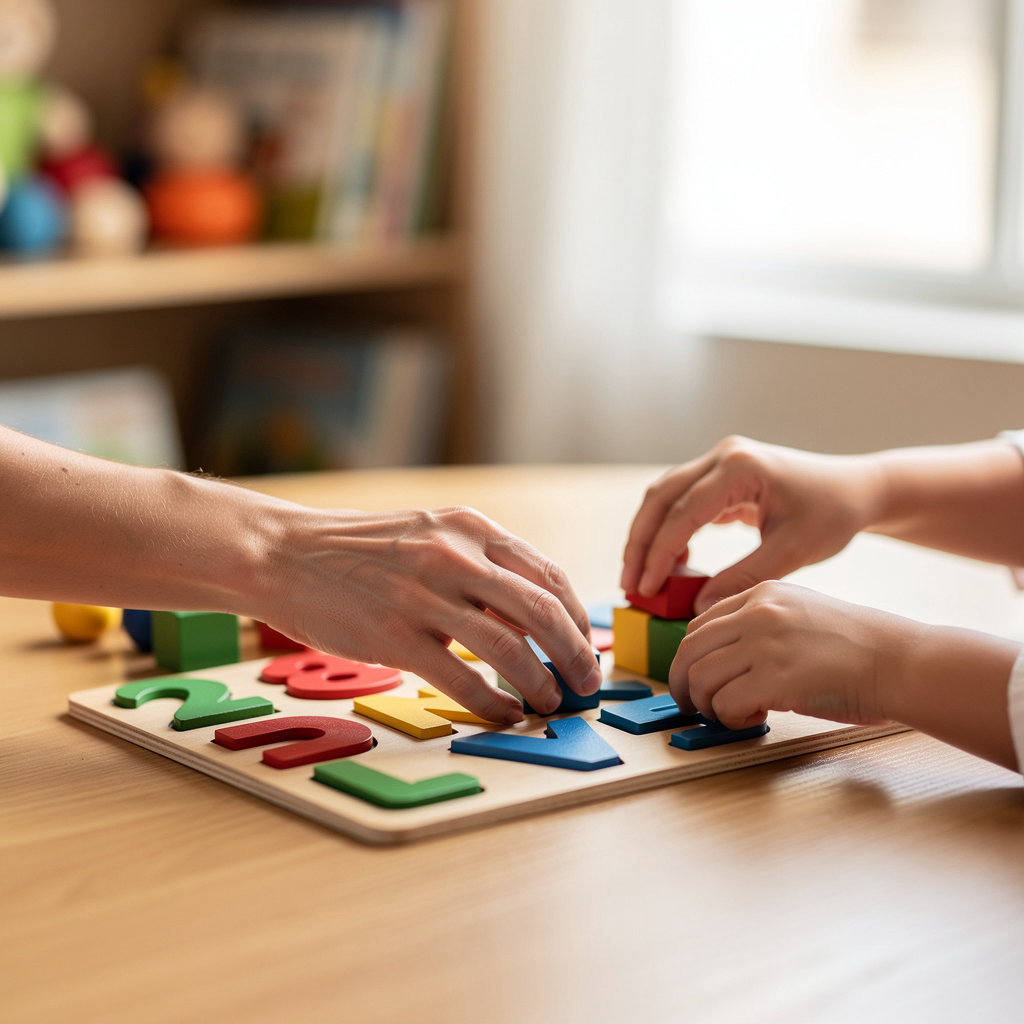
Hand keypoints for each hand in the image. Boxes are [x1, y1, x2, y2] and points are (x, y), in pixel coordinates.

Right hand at [259, 505, 601, 723]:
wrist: (284, 554)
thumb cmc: (360, 551)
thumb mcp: (430, 534)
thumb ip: (479, 564)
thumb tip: (533, 614)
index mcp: (470, 528)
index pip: (547, 576)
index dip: (577, 619)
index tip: (586, 647)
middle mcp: (454, 556)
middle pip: (540, 612)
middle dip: (574, 655)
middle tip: (585, 684)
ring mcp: (423, 595)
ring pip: (508, 649)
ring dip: (540, 684)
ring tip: (549, 704)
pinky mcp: (394, 635)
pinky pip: (461, 679)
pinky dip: (493, 704)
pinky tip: (504, 716)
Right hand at [621, 436, 883, 612]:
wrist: (857, 490)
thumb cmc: (833, 515)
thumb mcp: (792, 552)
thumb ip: (743, 578)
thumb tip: (698, 608)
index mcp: (740, 467)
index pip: (683, 513)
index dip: (659, 554)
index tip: (646, 589)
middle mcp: (723, 456)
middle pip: (660, 498)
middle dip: (641, 543)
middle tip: (630, 585)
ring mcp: (720, 461)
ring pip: (664, 497)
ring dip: (648, 536)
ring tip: (641, 578)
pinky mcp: (721, 475)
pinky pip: (682, 501)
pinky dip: (670, 531)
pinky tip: (672, 563)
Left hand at [669, 581, 906, 728]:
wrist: (901, 660)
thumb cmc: (858, 646)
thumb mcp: (801, 613)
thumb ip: (760, 625)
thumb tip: (721, 659)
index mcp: (763, 593)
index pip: (700, 624)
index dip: (690, 657)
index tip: (693, 678)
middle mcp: (758, 613)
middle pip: (689, 650)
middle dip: (683, 684)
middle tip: (692, 706)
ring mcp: (765, 644)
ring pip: (701, 678)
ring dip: (708, 705)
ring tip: (731, 714)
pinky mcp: (775, 679)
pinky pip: (724, 703)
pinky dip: (730, 718)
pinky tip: (753, 717)